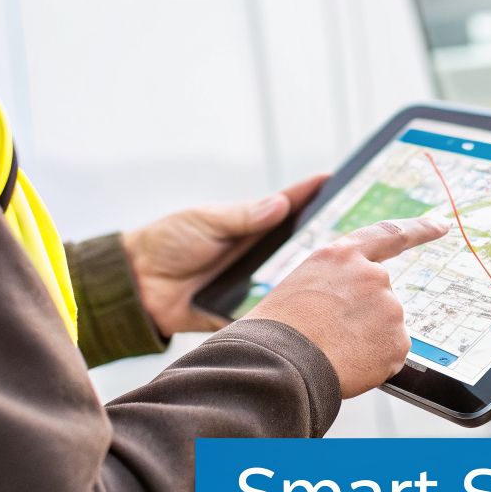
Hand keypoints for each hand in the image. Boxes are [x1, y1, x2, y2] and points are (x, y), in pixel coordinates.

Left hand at [122, 174, 327, 336]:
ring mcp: (255, 282)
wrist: (138, 286)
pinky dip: (286, 309)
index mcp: (251, 226)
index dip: (312, 193)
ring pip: (293, 280)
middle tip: (352, 230)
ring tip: (339, 269)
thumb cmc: (167, 243)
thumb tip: (279, 204)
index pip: (289, 206)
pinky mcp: (246, 310)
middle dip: (326, 238)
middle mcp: (259, 253)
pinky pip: (272, 311)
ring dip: (310, 277)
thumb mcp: (205, 221)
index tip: (334, 180)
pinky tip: (307, 306)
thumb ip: (242, 217)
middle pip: (301, 245)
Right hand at [251, 216, 450, 397]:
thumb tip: (346, 305)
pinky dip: (374, 364)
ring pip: (385, 328)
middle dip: (365, 317)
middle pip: (382, 297)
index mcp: (342, 255)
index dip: (419, 229)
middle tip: (334, 336)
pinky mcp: (398, 341)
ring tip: (333, 350)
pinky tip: (348, 364)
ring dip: (366, 341)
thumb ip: (334, 285)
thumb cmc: (277, 330)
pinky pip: (390, 355)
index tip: (440, 225)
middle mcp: (372, 275)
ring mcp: (389, 308)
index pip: (391, 234)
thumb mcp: (301, 286)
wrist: (279, 363)